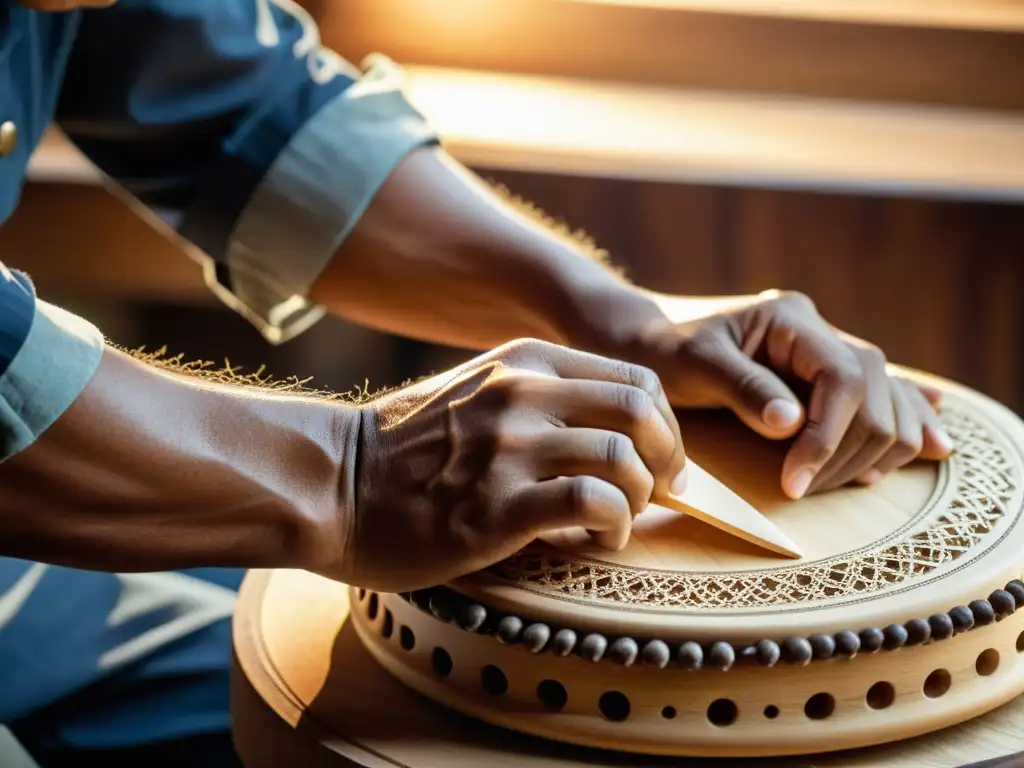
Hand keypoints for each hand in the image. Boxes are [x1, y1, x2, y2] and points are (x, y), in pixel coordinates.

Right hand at [328, 339, 685, 591]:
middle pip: (642, 410)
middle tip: (655, 492)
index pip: (635, 379)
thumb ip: (536, 396)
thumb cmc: (404, 450)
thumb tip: (612, 430)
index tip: (657, 460)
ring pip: (623, 457)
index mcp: (523, 362)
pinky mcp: (495, 507)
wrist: (331, 484)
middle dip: (666, 458)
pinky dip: (614, 526)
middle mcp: (521, 394)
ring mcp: (508, 448)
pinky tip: (597, 540)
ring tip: (617, 521)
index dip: (664, 423)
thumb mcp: (474, 391)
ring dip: (640, 499)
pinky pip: (591, 504)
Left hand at [605, 290, 950, 499]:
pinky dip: (908, 424)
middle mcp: (821, 332)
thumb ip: (743, 389)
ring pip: (891, 404)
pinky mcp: (828, 380)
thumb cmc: (662, 353)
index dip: (828, 437)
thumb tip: (793, 424)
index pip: (845, 379)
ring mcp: (830, 354)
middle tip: (799, 490)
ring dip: (872, 452)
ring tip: (828, 484)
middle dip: (846, 452)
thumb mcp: (692, 367)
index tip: (794, 483)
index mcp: (792, 318)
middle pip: (877, 396)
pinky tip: (936, 444)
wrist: (648, 345)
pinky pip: (887, 399)